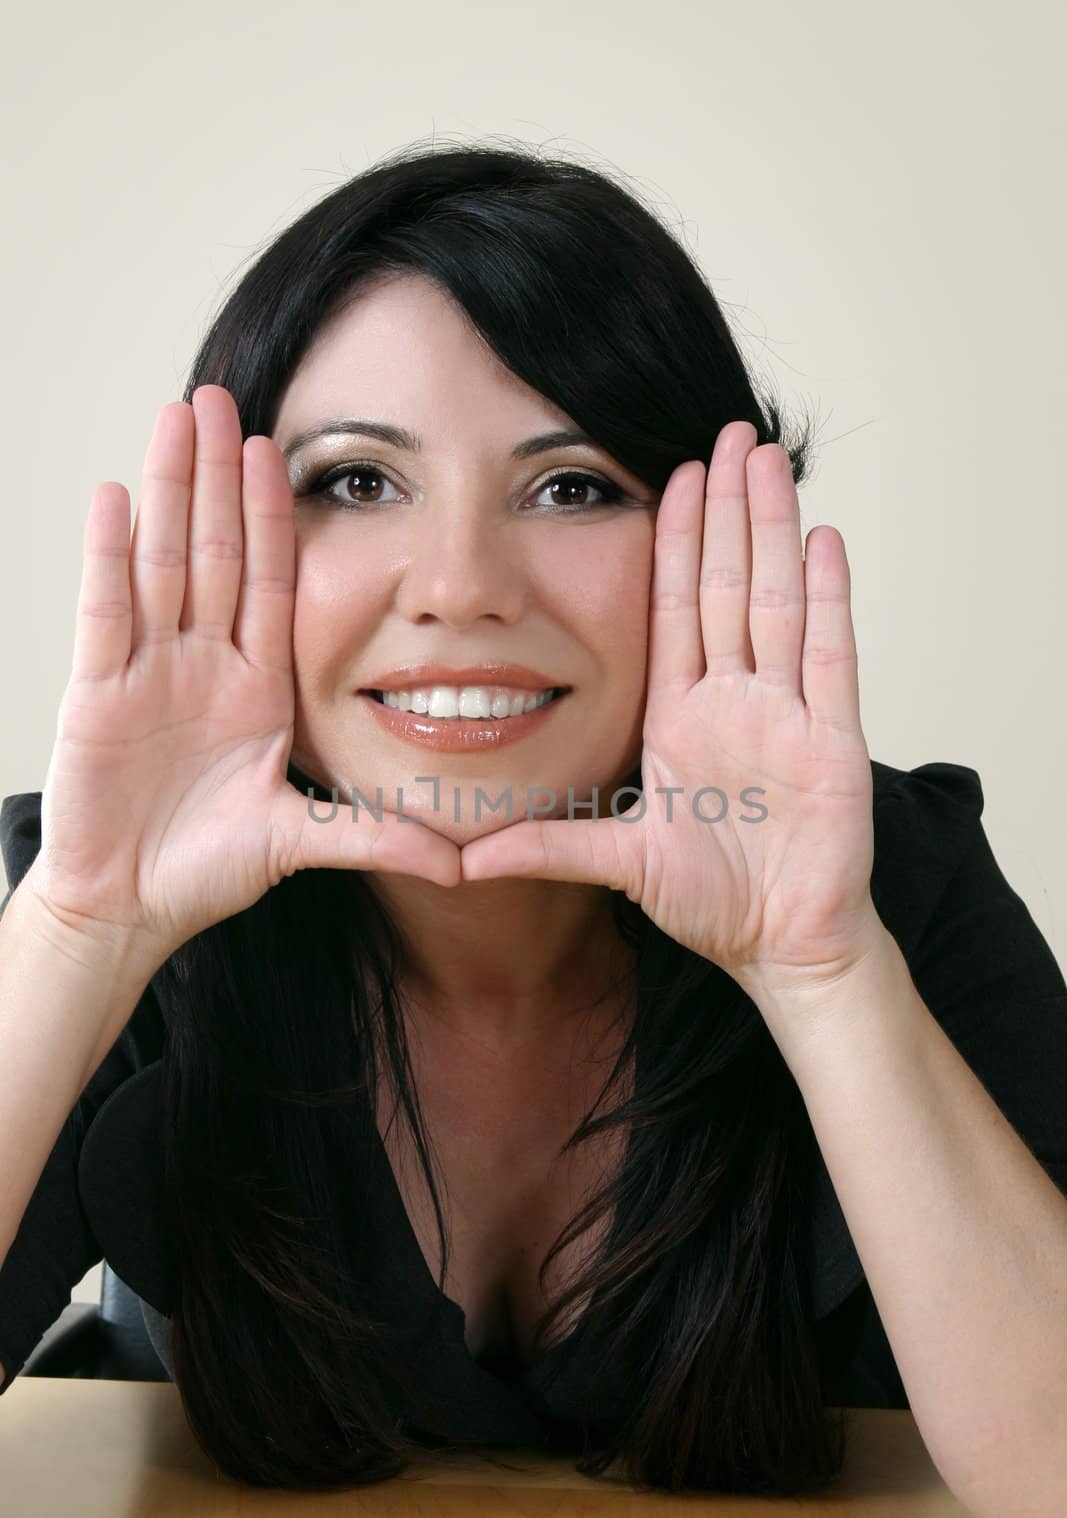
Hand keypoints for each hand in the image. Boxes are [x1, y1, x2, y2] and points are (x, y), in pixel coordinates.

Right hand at [33, 385, 460, 961]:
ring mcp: (147, 671)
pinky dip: (109, 555)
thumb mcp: (300, 842)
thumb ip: (373, 838)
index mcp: (257, 687)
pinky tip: (116, 495)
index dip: (273, 517)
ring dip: (169, 489)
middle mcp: (203, 665)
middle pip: (213, 551)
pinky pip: (105, 611)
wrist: (129, 908)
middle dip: (218, 475)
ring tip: (178, 416)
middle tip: (225, 397)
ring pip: (162, 561)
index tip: (283, 453)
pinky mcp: (97, 692)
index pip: (269, 582)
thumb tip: (459, 865)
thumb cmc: (206, 870)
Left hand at [459, 420, 882, 992]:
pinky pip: (829, 655)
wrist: (782, 943)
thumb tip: (461, 860)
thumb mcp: (618, 860)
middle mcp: (734, 701)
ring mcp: (786, 714)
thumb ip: (549, 846)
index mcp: (681, 717)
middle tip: (729, 435)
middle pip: (728, 586)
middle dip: (728, 510)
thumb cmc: (712, 901)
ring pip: (777, 601)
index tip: (672, 478)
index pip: (675, 610)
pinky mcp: (833, 740)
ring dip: (773, 530)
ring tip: (770, 460)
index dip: (675, 543)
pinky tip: (824, 539)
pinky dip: (827, 598)